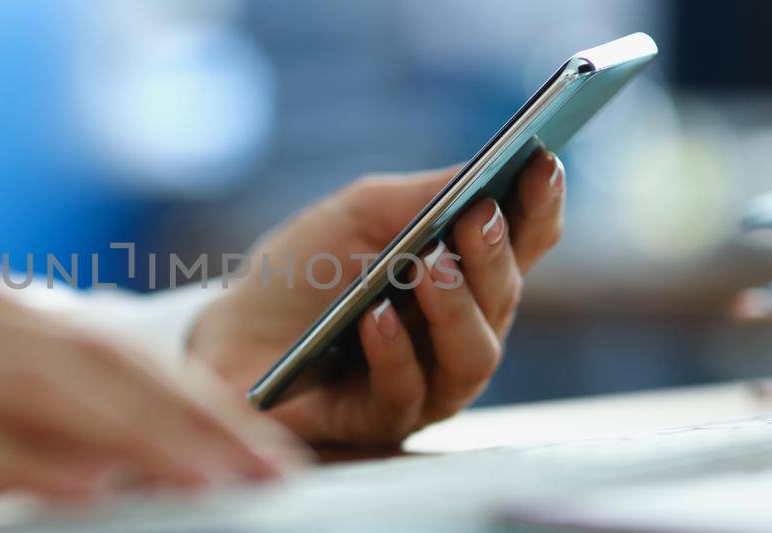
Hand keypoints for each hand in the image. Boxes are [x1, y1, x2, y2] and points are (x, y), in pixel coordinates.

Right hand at [0, 284, 303, 530]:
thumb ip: (21, 432)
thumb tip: (128, 477)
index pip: (114, 354)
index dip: (197, 399)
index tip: (266, 447)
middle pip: (98, 367)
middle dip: (195, 419)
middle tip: (272, 469)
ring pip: (43, 397)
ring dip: (139, 440)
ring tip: (216, 478)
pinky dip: (25, 467)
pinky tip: (85, 491)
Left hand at [193, 151, 565, 445]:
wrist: (229, 334)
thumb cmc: (301, 272)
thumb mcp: (357, 215)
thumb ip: (421, 196)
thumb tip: (485, 168)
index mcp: (465, 272)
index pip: (523, 241)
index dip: (539, 205)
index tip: (543, 162)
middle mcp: (461, 330)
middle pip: (504, 297)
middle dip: (495, 254)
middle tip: (479, 215)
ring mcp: (430, 382)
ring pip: (472, 355)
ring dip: (456, 307)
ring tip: (432, 266)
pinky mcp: (382, 420)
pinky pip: (404, 392)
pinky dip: (393, 352)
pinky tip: (375, 317)